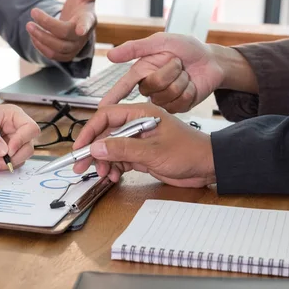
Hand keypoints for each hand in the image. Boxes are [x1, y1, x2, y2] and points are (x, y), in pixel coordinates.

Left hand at [0, 104, 39, 170]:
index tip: (9, 150)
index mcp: (12, 116)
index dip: (22, 140)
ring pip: (20, 158)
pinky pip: (10, 163)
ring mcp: (13, 142)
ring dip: (2, 164)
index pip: (30, 128)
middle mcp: (16, 129)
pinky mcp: (7, 153)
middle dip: (12, 157)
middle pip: (28, 146)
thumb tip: (3, 150)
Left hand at [26, 0, 101, 61]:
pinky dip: (41, 47)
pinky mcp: (66, 56)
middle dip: (46, 24)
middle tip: (32, 13)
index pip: (87, 24)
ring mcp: (74, 48)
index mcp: (88, 20)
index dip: (84, 27)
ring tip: (29, 26)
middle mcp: (82, 37)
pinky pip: (53, 56)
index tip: (80, 30)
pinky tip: (33, 36)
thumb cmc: (81, 6)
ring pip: (57, 48)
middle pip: (64, 35)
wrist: (79, 24)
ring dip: (40, 38)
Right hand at [72, 103, 215, 186]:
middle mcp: (137, 124)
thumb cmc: (188, 152)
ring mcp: (140, 140)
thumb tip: (97, 148)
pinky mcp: (143, 154)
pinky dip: (115, 167)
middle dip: (93, 150)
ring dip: (104, 162)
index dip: (90, 132)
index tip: (80, 148)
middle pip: (106, 134)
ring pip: (111, 149)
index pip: (106, 117)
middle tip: (81, 166)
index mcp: (140, 113)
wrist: (208, 166)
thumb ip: (123, 149)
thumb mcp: (153, 151)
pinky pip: (121, 159)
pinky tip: (114, 175)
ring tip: (104, 174)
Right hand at [100, 33, 256, 112]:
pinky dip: (189, 90)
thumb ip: (135, 48)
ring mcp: (164, 99)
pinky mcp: (178, 107)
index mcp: (142, 71)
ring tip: (185, 73)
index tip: (102, 107)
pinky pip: (179, 103)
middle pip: (151, 88)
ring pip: (167, 96)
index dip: (112, 97)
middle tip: (178, 63)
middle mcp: (151, 87)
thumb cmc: (187, 48)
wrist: (212, 61)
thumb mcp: (161, 42)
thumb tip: (111, 55)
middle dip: (168, 72)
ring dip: (181, 80)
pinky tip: (191, 85)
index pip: (123, 87)